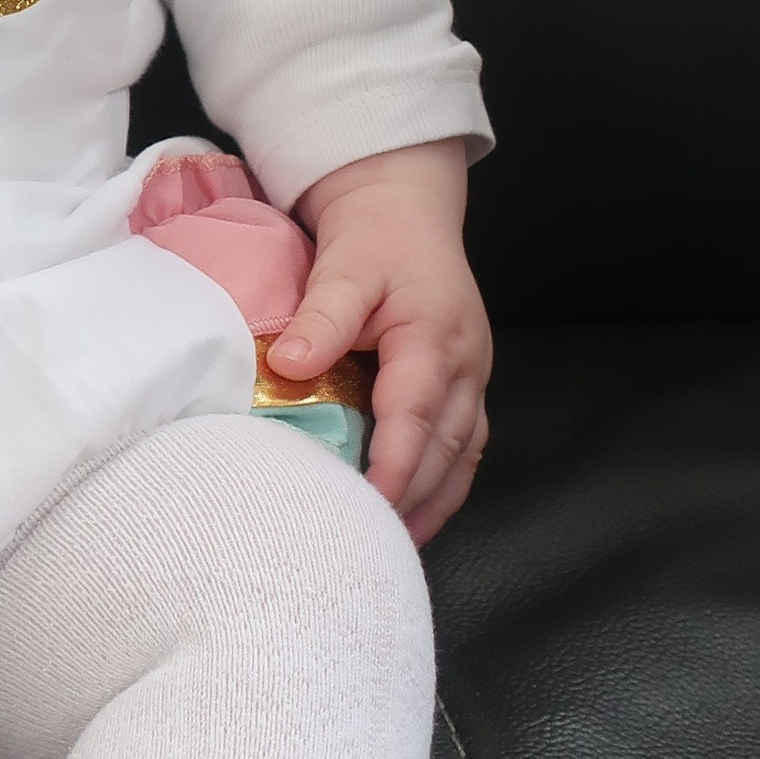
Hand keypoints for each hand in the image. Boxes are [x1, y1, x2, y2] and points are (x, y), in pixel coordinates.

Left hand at [269, 140, 489, 546]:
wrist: (405, 211)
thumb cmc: (374, 238)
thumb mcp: (344, 264)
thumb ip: (321, 314)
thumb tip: (290, 364)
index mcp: (433, 337)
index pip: (415, 415)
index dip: (395, 466)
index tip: (369, 505)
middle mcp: (463, 366)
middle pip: (442, 448)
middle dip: (411, 500)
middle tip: (368, 544)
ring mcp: (469, 380)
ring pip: (460, 457)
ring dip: (430, 504)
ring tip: (390, 547)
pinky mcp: (464, 388)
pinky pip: (462, 450)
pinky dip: (440, 487)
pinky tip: (412, 515)